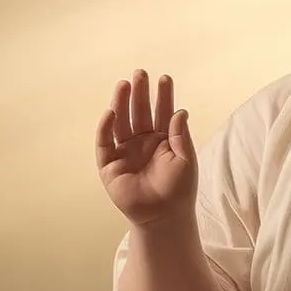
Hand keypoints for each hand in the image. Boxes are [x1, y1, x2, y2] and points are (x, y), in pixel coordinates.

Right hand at [96, 69, 197, 227]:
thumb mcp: (186, 160)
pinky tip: (111, 111)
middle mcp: (143, 143)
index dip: (163, 96)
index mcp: (163, 140)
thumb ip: (181, 136)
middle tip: (140, 73)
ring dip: (121, 103)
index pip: (163, 113)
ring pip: (121, 122)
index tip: (164, 78)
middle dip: (140, 93)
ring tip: (124, 84)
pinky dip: (106, 127)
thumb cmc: (179, 190)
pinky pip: (105, 143)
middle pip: (139, 112)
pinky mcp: (110, 165)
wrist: (164, 217)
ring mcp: (125, 152)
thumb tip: (181, 111)